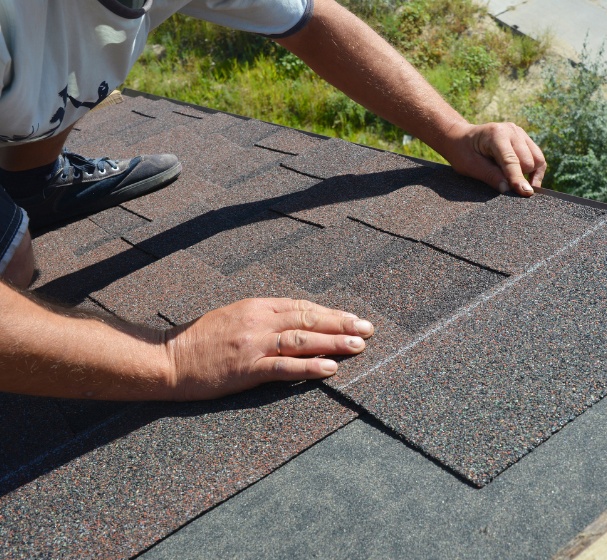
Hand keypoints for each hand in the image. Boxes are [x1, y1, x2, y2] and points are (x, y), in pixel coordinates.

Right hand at [164, 298, 373, 400]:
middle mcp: (259, 321)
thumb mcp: (234, 316)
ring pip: (302, 340)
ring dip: (334, 343)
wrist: (167, 358)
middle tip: (368, 329)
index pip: (302, 307)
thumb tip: (296, 322)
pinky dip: (309, 367)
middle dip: (342, 324)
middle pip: (308, 319)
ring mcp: (253, 345)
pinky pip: (284, 367)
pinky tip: (330, 369)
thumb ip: (264, 317)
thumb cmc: (200, 339)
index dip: (331, 313)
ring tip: (359, 346)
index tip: (354, 318)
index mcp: (257, 306)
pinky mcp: (247, 369)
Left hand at [444, 121, 546, 196]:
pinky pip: (537, 157)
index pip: (512, 161)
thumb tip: (508, 189)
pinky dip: (534, 170)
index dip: (518, 178)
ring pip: (537, 159)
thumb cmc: (462, 152)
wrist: (460, 137)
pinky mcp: (524, 138)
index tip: (525, 193)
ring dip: (530, 174)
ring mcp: (519, 133)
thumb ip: (490, 176)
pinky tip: (525, 179)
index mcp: (496, 135)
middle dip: (521, 176)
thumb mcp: (470, 166)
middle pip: (529, 160)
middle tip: (507, 186)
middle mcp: (511, 131)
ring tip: (517, 184)